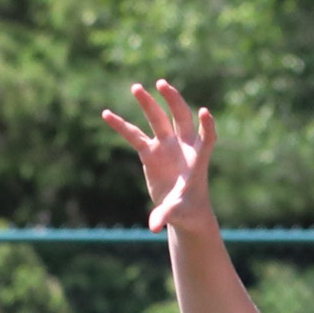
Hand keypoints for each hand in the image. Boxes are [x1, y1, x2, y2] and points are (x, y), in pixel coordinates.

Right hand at [102, 79, 219, 231]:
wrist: (182, 209)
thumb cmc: (187, 210)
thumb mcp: (178, 213)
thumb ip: (166, 216)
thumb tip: (153, 227)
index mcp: (198, 159)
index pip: (207, 137)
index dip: (207, 125)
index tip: (204, 112)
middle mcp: (183, 146)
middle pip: (181, 117)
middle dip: (173, 100)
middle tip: (162, 85)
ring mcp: (166, 146)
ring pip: (158, 120)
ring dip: (148, 103)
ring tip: (136, 87)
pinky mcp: (150, 152)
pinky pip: (134, 136)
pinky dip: (121, 126)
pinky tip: (106, 114)